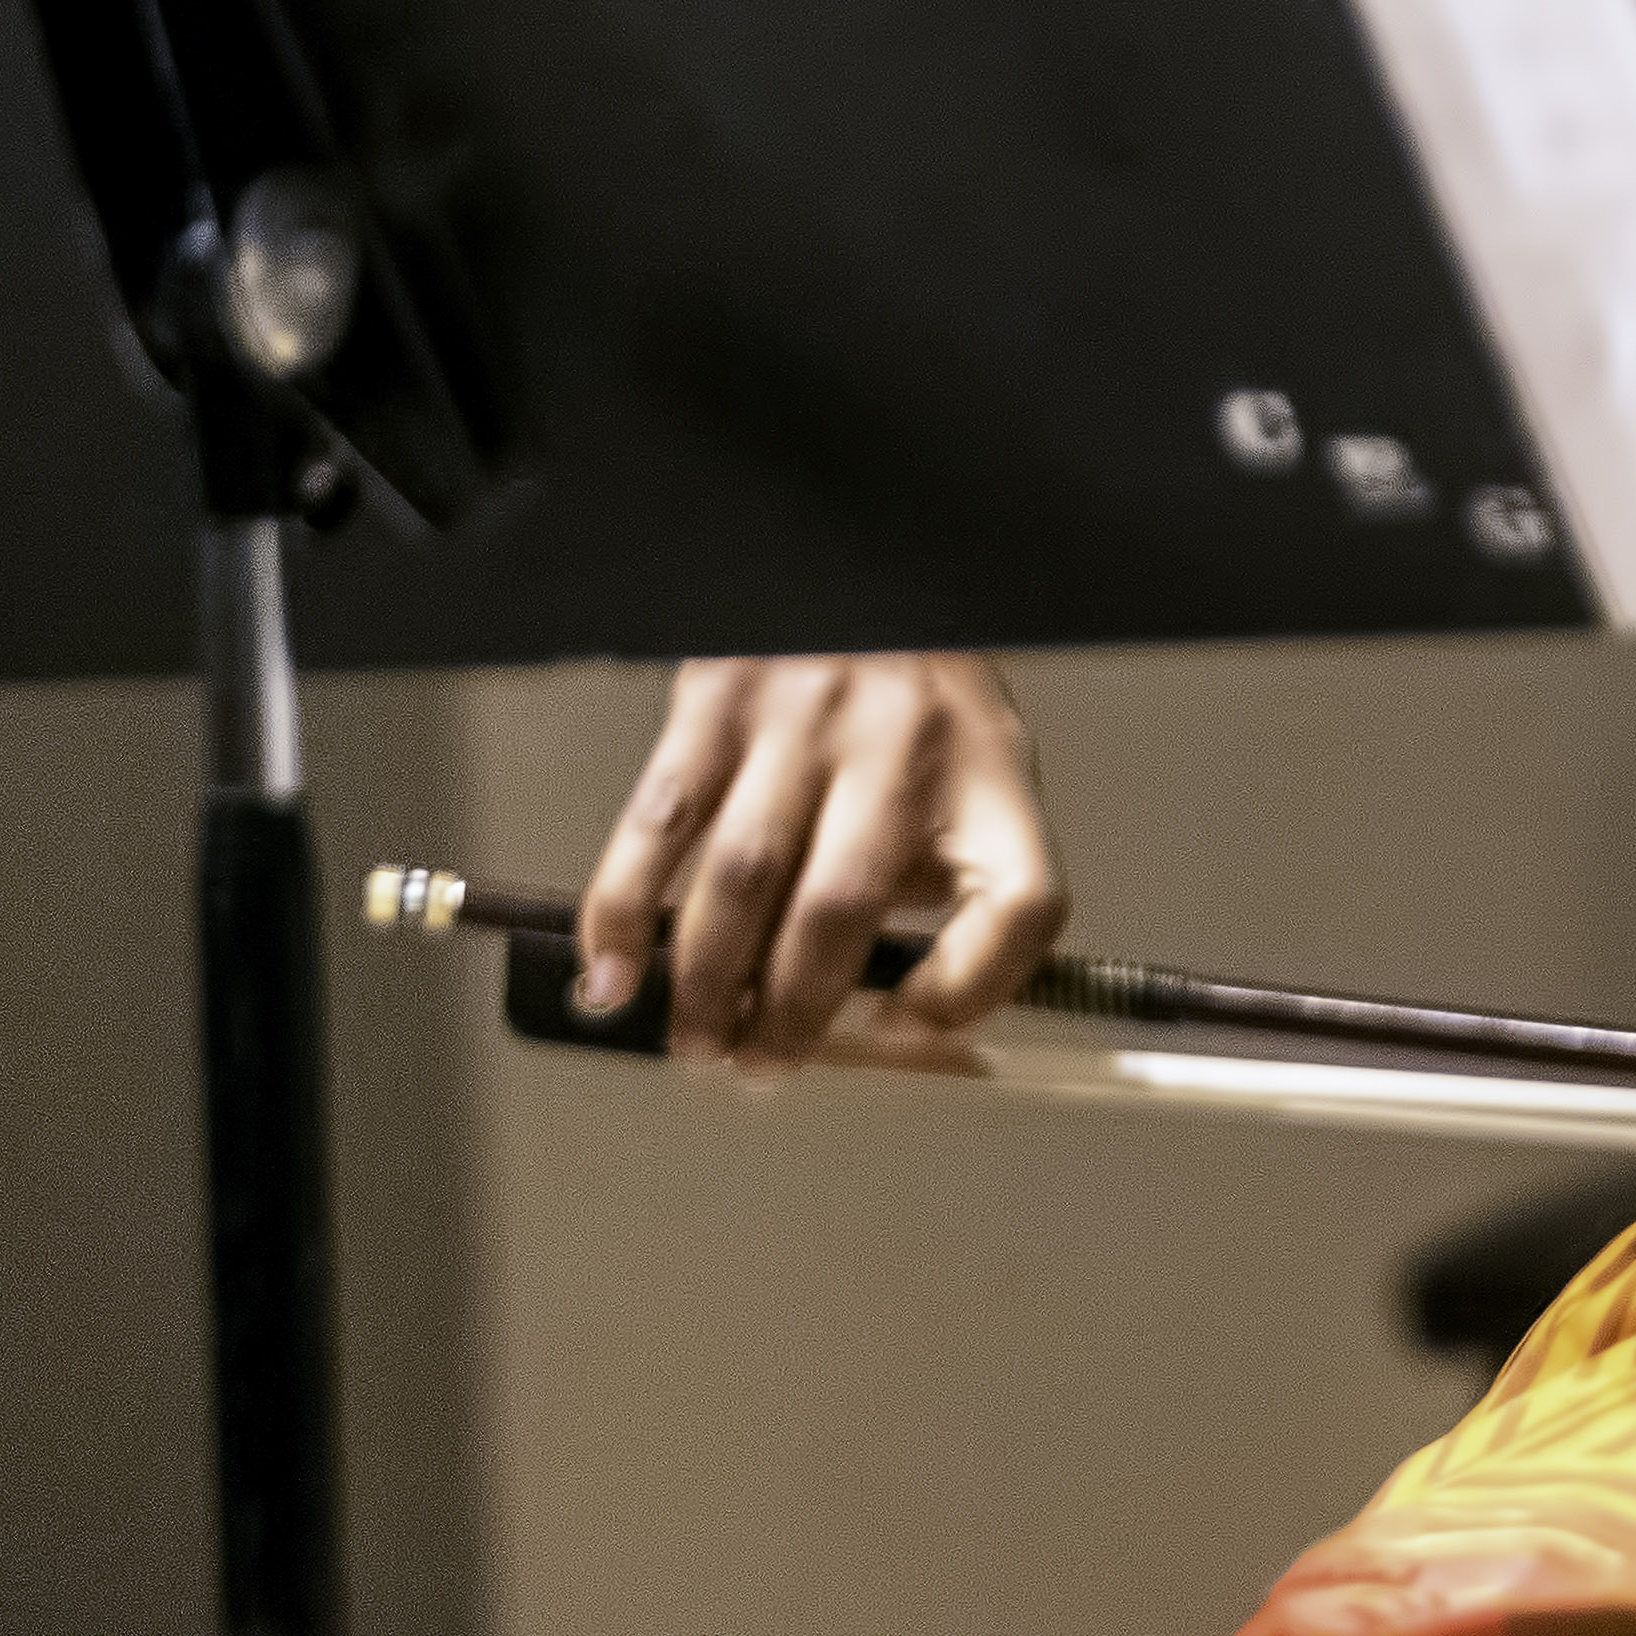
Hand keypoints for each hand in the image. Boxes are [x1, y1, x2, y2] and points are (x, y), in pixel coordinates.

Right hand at [576, 652, 1067, 1074]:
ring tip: (697, 1040)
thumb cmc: (915, 694)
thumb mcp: (976, 769)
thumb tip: (901, 1019)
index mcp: (991, 768)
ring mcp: (805, 717)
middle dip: (789, 1016)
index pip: (1021, 899)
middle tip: (759, 1066)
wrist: (851, 569)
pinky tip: (615, 971)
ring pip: (744, 882)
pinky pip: (660, 826)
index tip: (904, 1030)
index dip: (972, 991)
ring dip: (706, 984)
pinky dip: (625, 914)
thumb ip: (955, 879)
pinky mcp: (718, 699)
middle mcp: (904, 740)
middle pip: (842, 911)